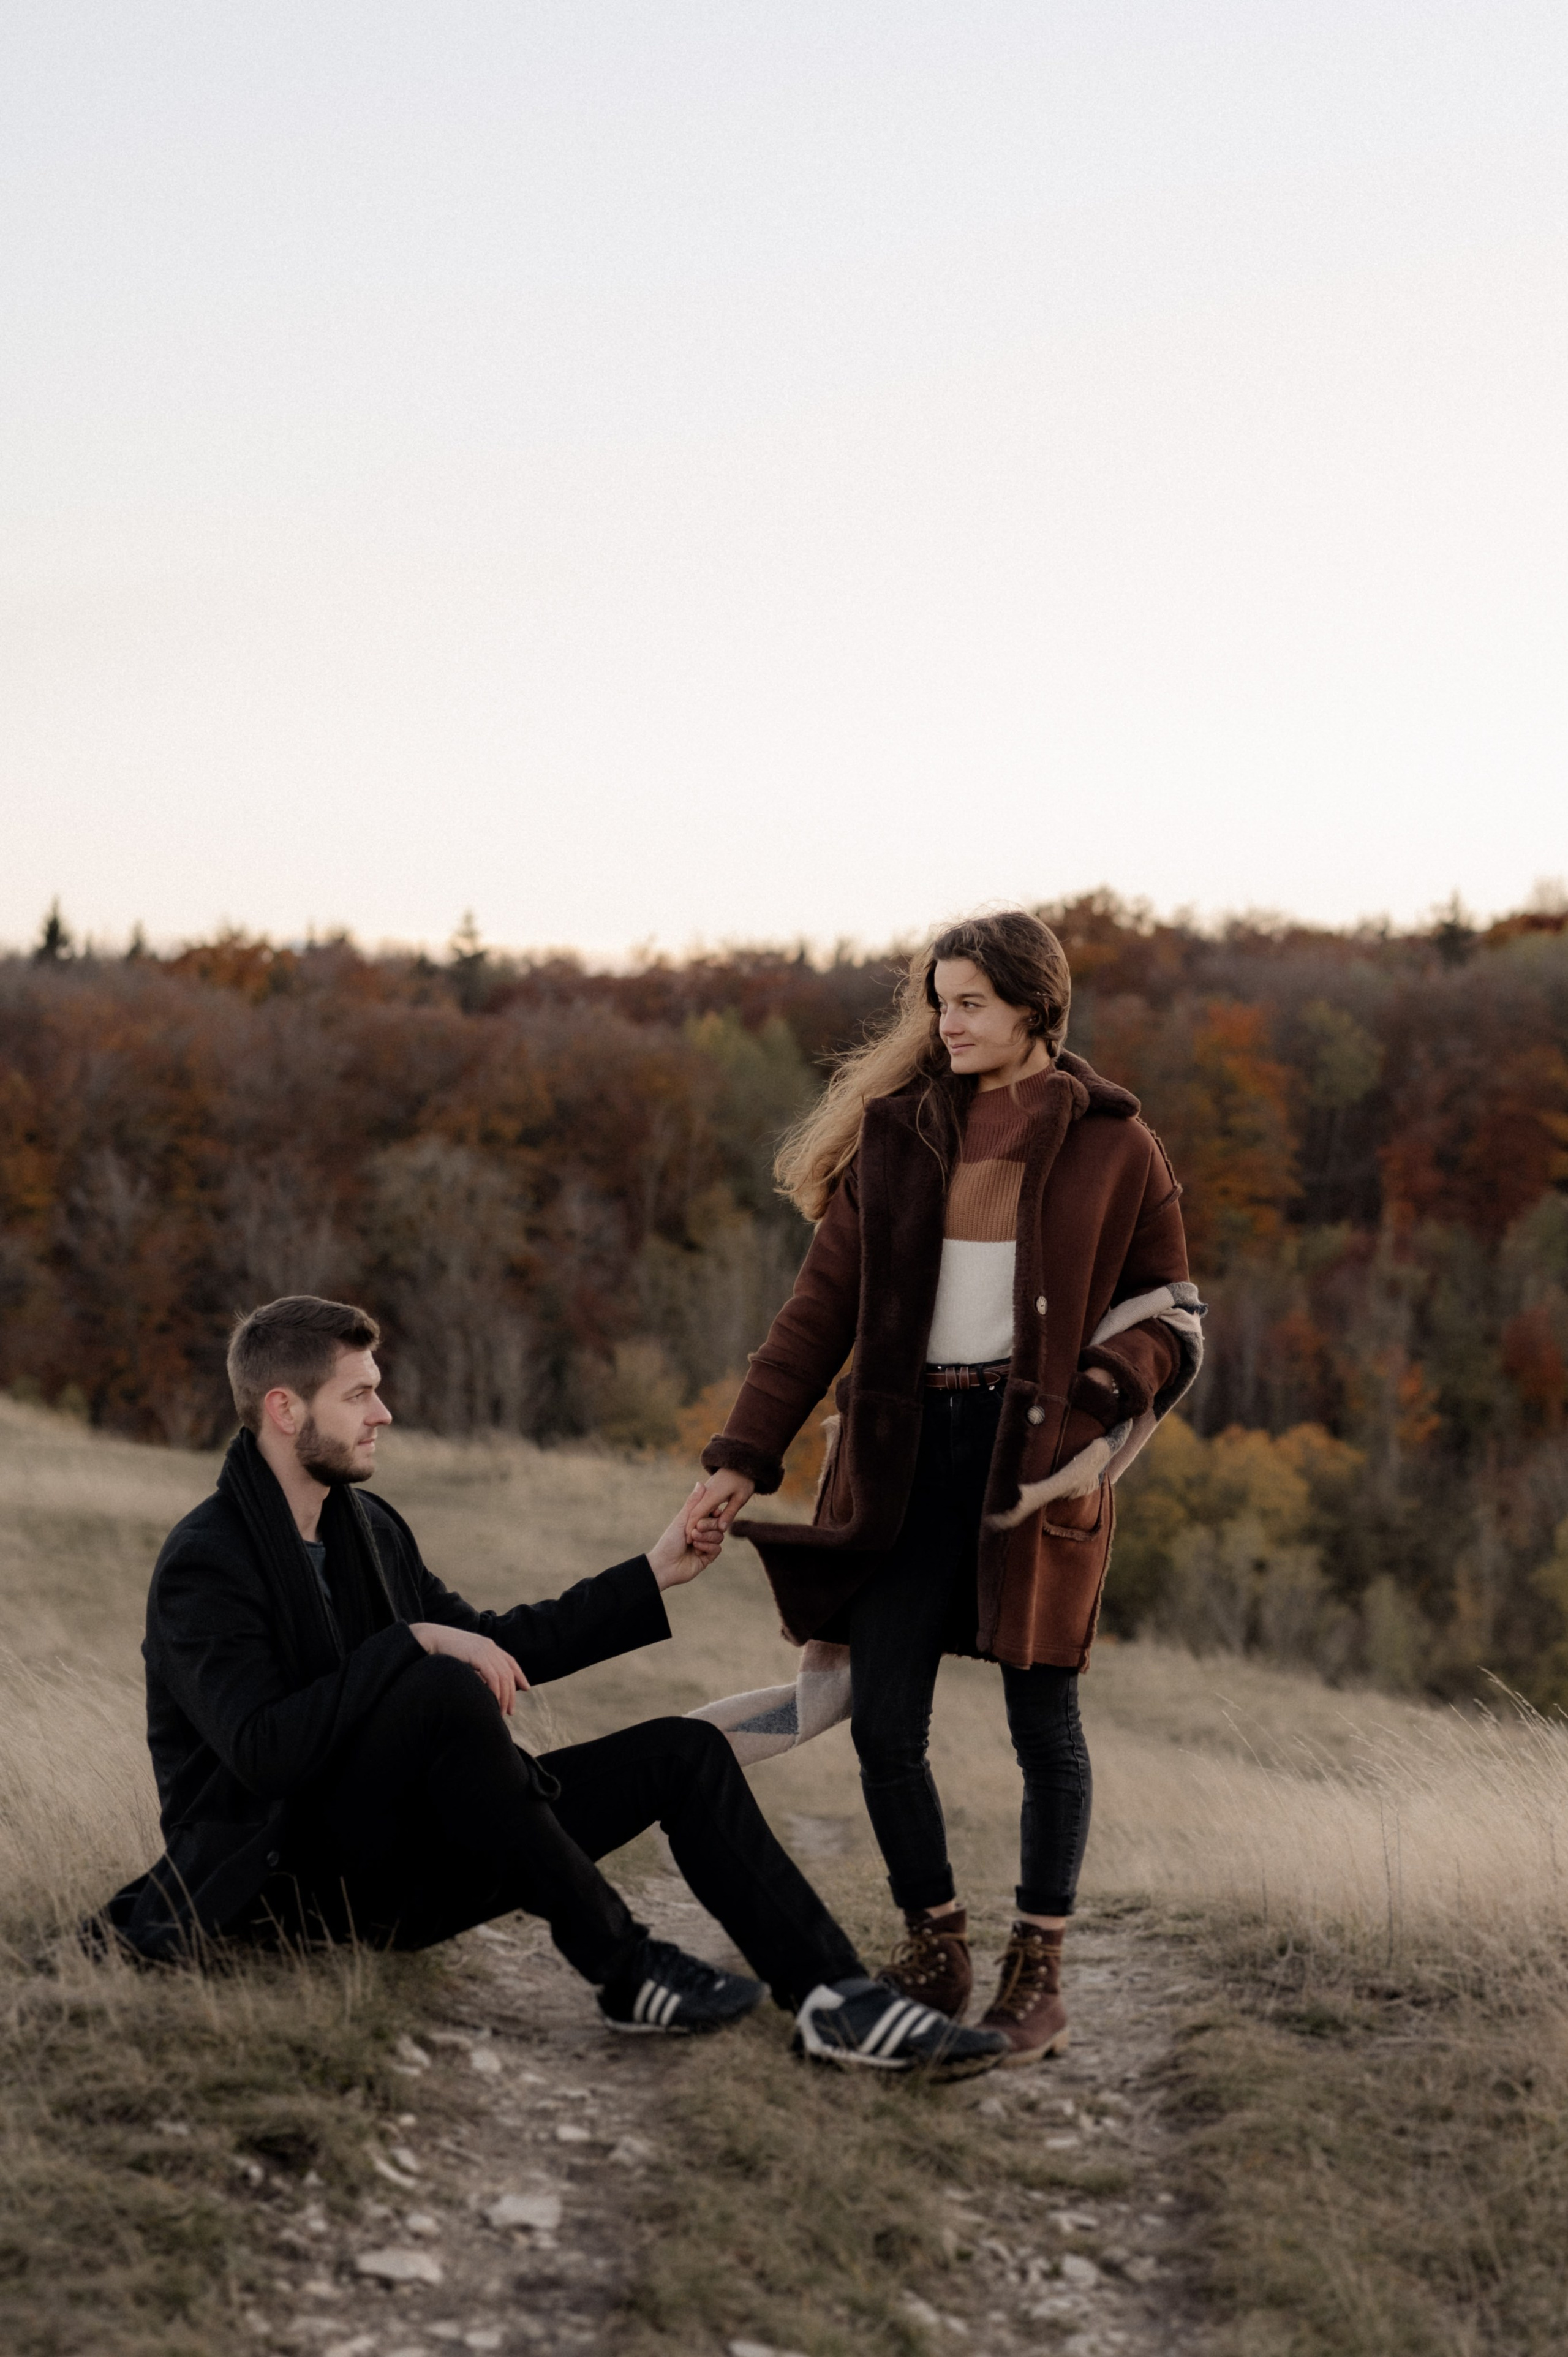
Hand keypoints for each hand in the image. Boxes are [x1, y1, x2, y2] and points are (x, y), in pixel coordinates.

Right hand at [409, 1623, 528, 1715]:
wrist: (431, 1639)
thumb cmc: (443, 1651)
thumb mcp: (464, 1658)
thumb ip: (476, 1666)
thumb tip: (483, 1683)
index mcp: (488, 1645)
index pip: (510, 1662)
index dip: (520, 1675)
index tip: (525, 1688)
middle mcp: (490, 1647)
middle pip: (509, 1673)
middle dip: (511, 1694)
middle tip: (510, 1711)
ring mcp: (485, 1650)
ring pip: (503, 1677)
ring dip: (504, 1697)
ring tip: (501, 1712)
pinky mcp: (478, 1656)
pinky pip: (493, 1677)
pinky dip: (496, 1691)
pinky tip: (494, 1702)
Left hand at [648, 1485, 723, 1590]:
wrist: (665, 1565)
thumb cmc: (670, 1540)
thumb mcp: (682, 1520)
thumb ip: (693, 1503)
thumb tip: (701, 1483)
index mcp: (696, 1522)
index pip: (713, 1513)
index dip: (715, 1512)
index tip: (713, 1511)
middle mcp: (703, 1533)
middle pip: (718, 1525)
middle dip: (708, 1525)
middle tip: (697, 1528)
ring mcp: (706, 1545)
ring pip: (719, 1537)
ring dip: (706, 1537)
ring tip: (693, 1540)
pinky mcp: (708, 1558)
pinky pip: (717, 1549)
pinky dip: (707, 1547)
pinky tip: (696, 1550)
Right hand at [682, 1468, 754, 1547]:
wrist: (742, 1459)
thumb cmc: (744, 1480)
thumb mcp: (740, 1498)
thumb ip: (730, 1513)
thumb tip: (721, 1529)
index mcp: (712, 1495)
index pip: (697, 1514)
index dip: (692, 1528)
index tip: (690, 1541)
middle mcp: (705, 1492)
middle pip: (694, 1513)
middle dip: (692, 1528)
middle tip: (692, 1542)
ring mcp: (705, 1490)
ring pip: (696, 1509)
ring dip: (696, 1522)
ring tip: (697, 1535)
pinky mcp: (708, 1489)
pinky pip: (701, 1504)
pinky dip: (700, 1515)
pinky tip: (705, 1523)